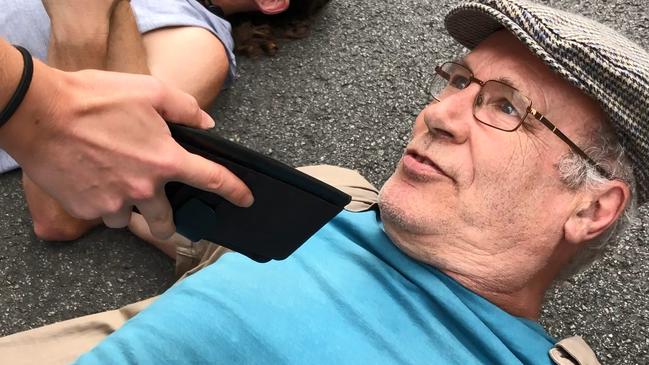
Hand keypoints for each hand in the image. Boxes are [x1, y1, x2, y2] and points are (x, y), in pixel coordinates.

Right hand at [1, 60, 252, 238]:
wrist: (38, 112)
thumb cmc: (94, 98)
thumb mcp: (150, 90)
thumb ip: (185, 108)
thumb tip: (206, 122)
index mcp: (165, 160)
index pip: (212, 180)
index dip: (234, 191)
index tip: (246, 200)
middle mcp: (143, 189)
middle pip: (167, 224)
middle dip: (170, 224)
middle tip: (164, 214)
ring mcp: (114, 203)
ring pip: (129, 218)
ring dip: (128, 207)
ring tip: (114, 182)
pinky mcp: (86, 210)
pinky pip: (102, 214)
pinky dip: (102, 202)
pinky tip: (93, 180)